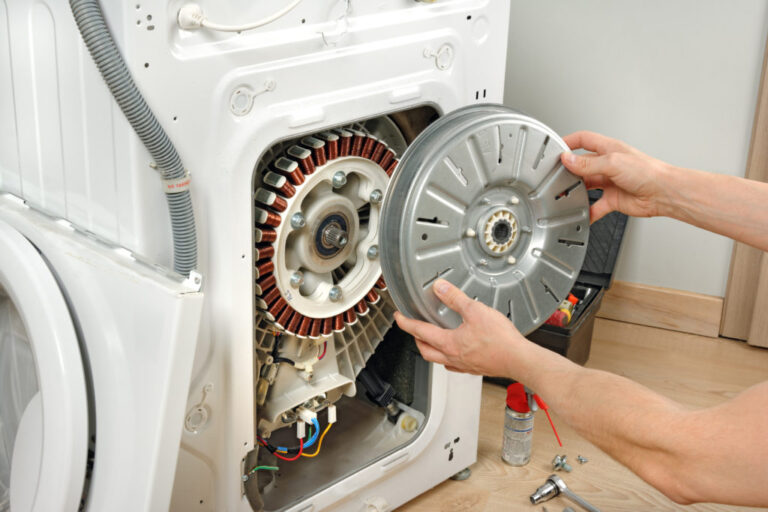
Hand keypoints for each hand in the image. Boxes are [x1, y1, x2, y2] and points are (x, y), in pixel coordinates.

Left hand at [394, 279, 529, 376]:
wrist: (519, 359)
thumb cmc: (501, 341)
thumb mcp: (475, 311)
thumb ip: (455, 298)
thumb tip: (440, 288)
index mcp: (449, 343)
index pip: (420, 332)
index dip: (406, 323)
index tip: (399, 317)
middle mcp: (453, 357)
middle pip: (425, 350)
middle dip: (415, 338)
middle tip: (412, 328)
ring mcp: (464, 365)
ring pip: (438, 359)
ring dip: (430, 349)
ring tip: (431, 339)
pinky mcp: (475, 368)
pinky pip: (454, 365)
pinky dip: (447, 358)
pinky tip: (455, 352)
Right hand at [561, 131, 672, 222]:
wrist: (664, 193)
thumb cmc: (648, 172)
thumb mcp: (612, 163)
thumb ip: (587, 163)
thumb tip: (568, 159)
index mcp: (609, 149)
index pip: (584, 140)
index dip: (568, 141)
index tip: (555, 148)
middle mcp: (608, 164)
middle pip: (582, 165)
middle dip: (569, 170)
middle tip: (556, 176)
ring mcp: (610, 182)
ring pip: (586, 186)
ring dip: (576, 191)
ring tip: (565, 195)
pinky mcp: (613, 199)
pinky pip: (596, 206)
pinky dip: (588, 212)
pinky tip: (582, 214)